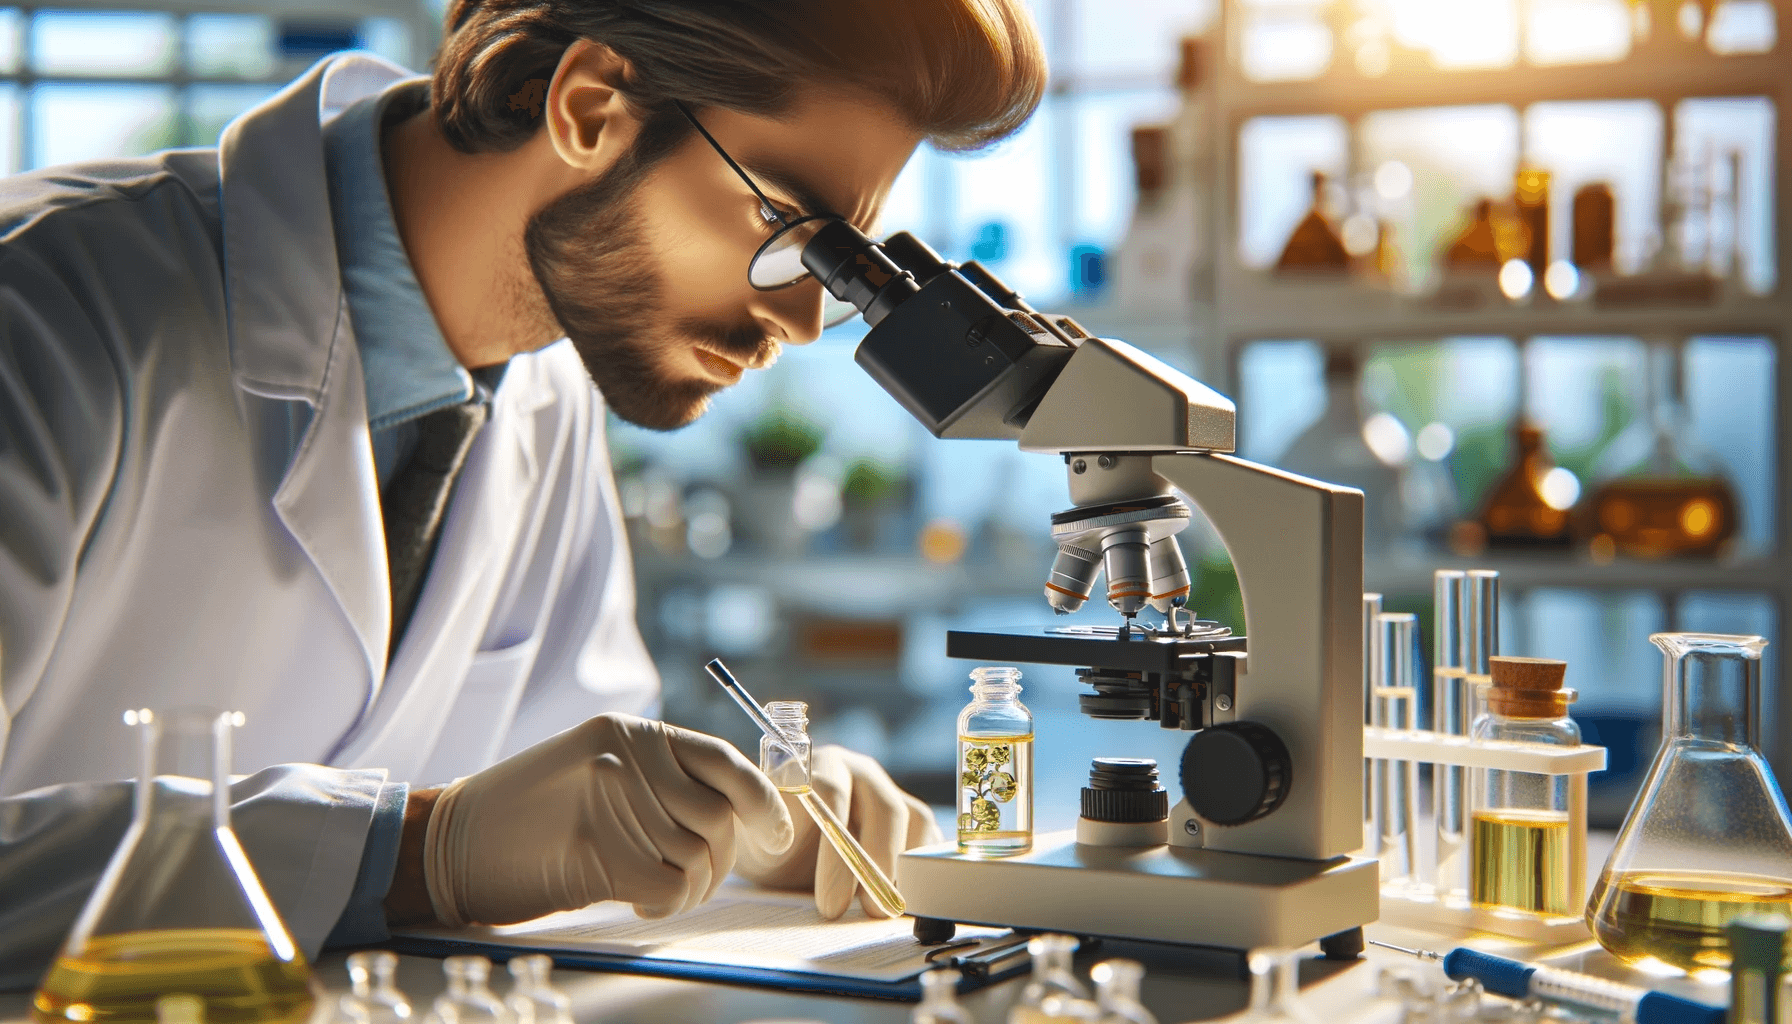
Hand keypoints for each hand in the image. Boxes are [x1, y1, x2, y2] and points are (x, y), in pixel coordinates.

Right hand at [418, 713, 794, 925]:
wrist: (450, 844)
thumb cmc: (529, 816)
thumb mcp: (599, 772)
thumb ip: (661, 779)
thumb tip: (737, 811)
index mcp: (632, 732)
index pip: (726, 760)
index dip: (764, 801)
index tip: (778, 834)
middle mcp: (627, 757)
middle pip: (719, 818)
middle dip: (718, 860)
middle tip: (683, 878)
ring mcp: (612, 801)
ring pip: (700, 857)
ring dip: (688, 886)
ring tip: (647, 883)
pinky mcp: (598, 851)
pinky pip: (671, 888)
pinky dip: (663, 903)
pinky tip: (631, 895)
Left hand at [733, 745, 942, 919]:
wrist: (783, 843)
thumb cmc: (767, 839)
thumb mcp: (757, 838)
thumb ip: (767, 831)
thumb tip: (784, 839)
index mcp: (821, 766)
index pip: (834, 794)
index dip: (835, 852)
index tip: (829, 903)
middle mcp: (862, 773)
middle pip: (885, 808)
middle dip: (878, 863)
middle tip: (868, 911)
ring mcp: (891, 793)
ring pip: (915, 821)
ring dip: (904, 869)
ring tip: (885, 911)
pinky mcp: (910, 819)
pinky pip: (928, 839)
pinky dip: (921, 869)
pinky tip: (903, 900)